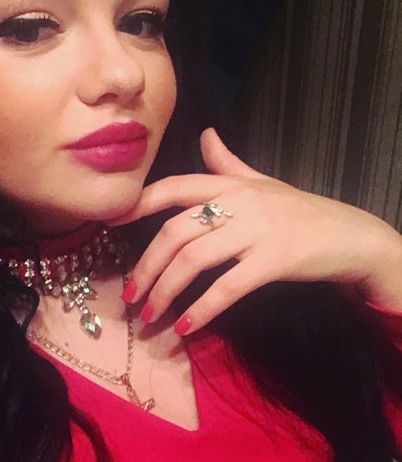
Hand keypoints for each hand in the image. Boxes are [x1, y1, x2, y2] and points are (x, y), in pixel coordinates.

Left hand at [107, 128, 401, 333]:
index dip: (139, 202)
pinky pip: (227, 287)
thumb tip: (205, 134)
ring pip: (194, 260)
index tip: (110, 222)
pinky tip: (186, 327)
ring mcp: (257, 230)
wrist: (351, 236)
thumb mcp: (263, 182)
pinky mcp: (274, 261)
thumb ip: (228, 164)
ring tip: (150, 316)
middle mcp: (239, 202)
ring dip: (166, 291)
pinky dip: (202, 309)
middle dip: (146, 266)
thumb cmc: (301, 212)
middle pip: (175, 231)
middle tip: (131, 296)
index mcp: (231, 184)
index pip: (175, 187)